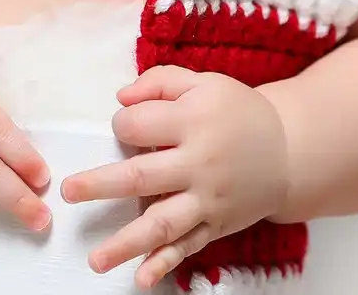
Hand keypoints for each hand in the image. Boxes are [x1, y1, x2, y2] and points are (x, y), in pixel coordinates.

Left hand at [59, 66, 289, 289]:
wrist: (288, 150)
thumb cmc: (236, 113)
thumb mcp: (204, 82)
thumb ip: (160, 83)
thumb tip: (120, 99)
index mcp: (194, 121)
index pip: (139, 125)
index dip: (124, 124)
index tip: (126, 125)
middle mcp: (200, 163)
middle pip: (142, 176)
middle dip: (101, 185)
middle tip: (69, 191)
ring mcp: (208, 199)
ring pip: (162, 223)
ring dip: (126, 243)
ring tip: (94, 260)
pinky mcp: (216, 224)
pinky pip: (188, 247)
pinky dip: (165, 264)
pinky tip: (142, 278)